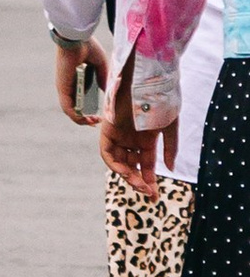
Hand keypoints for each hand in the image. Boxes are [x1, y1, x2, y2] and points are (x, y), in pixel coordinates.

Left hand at [52, 33, 108, 126]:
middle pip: (76, 105)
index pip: (81, 96)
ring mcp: (64, 87)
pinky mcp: (62, 88)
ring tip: (94, 122)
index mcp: (76, 77)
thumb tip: (108, 93)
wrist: (77, 38)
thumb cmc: (87, 47)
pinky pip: (67, 107)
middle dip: (87, 115)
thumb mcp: (101, 66)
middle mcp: (69, 84)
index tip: (100, 112)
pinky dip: (77, 116)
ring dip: (82, 119)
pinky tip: (87, 120)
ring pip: (71, 109)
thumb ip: (104, 79)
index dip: (90, 106)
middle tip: (98, 120)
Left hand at [103, 57, 177, 186]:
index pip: (146, 164)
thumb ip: (169, 148)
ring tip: (139, 184)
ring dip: (128, 175)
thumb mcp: (169, 128)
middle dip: (138, 181)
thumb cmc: (162, 101)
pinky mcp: (108, 129)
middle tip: (148, 193)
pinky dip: (115, 163)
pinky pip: (107, 152)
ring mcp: (119, 134)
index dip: (149, 180)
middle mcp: (132, 139)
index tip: (154, 196)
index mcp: (147, 139)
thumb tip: (169, 170)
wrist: (148, 81)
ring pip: (119, 162)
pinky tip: (126, 171)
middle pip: (131, 165)